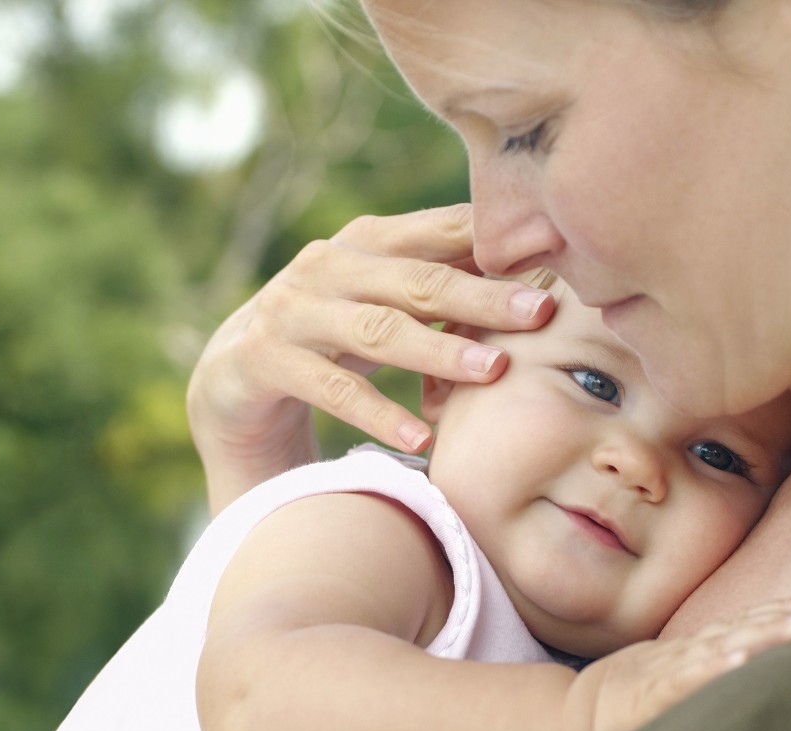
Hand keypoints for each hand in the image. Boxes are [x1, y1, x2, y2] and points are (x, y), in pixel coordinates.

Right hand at [187, 204, 554, 512]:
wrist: (234, 374)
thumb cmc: (334, 332)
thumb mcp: (387, 299)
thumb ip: (444, 278)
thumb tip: (539, 266)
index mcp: (368, 240)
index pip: (440, 231)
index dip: (495, 244)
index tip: (556, 258)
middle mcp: (329, 265)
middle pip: (416, 278)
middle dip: (482, 295)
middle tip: (540, 313)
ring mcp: (293, 310)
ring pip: (377, 329)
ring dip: (437, 349)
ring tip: (492, 370)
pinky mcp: (265, 359)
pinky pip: (331, 389)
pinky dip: (378, 414)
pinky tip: (419, 440)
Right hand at [565, 596, 790, 730]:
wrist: (577, 716)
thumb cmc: (633, 699)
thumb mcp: (674, 674)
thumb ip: (708, 662)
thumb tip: (752, 653)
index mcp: (696, 649)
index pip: (745, 622)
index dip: (783, 611)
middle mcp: (688, 653)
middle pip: (743, 629)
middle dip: (787, 619)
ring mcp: (669, 671)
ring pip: (723, 647)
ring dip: (763, 635)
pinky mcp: (650, 696)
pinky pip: (685, 681)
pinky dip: (711, 669)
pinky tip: (738, 662)